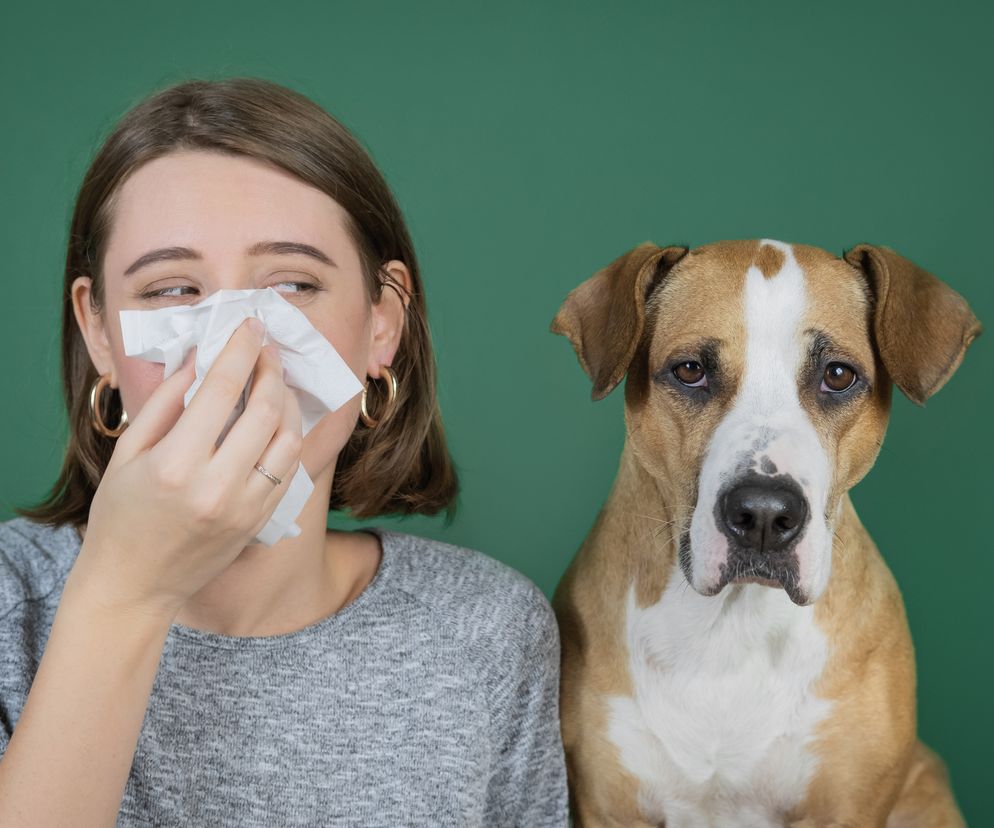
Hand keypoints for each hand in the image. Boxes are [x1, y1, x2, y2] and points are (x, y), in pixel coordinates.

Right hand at [66, 317, 302, 619]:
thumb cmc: (121, 515)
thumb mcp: (128, 453)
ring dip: (288, 403)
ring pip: (288, 439)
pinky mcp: (260, 521)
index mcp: (176, 464)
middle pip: (266, 411)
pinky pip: (289, 468)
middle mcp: (217, 486)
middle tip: (267, 349)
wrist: (136, 584)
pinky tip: (277, 421)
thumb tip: (201, 359)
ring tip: (274, 383)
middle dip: (271, 370)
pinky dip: (288, 436)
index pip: (222, 391)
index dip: (241, 350)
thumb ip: (166, 402)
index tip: (251, 325)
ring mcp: (245, 507)